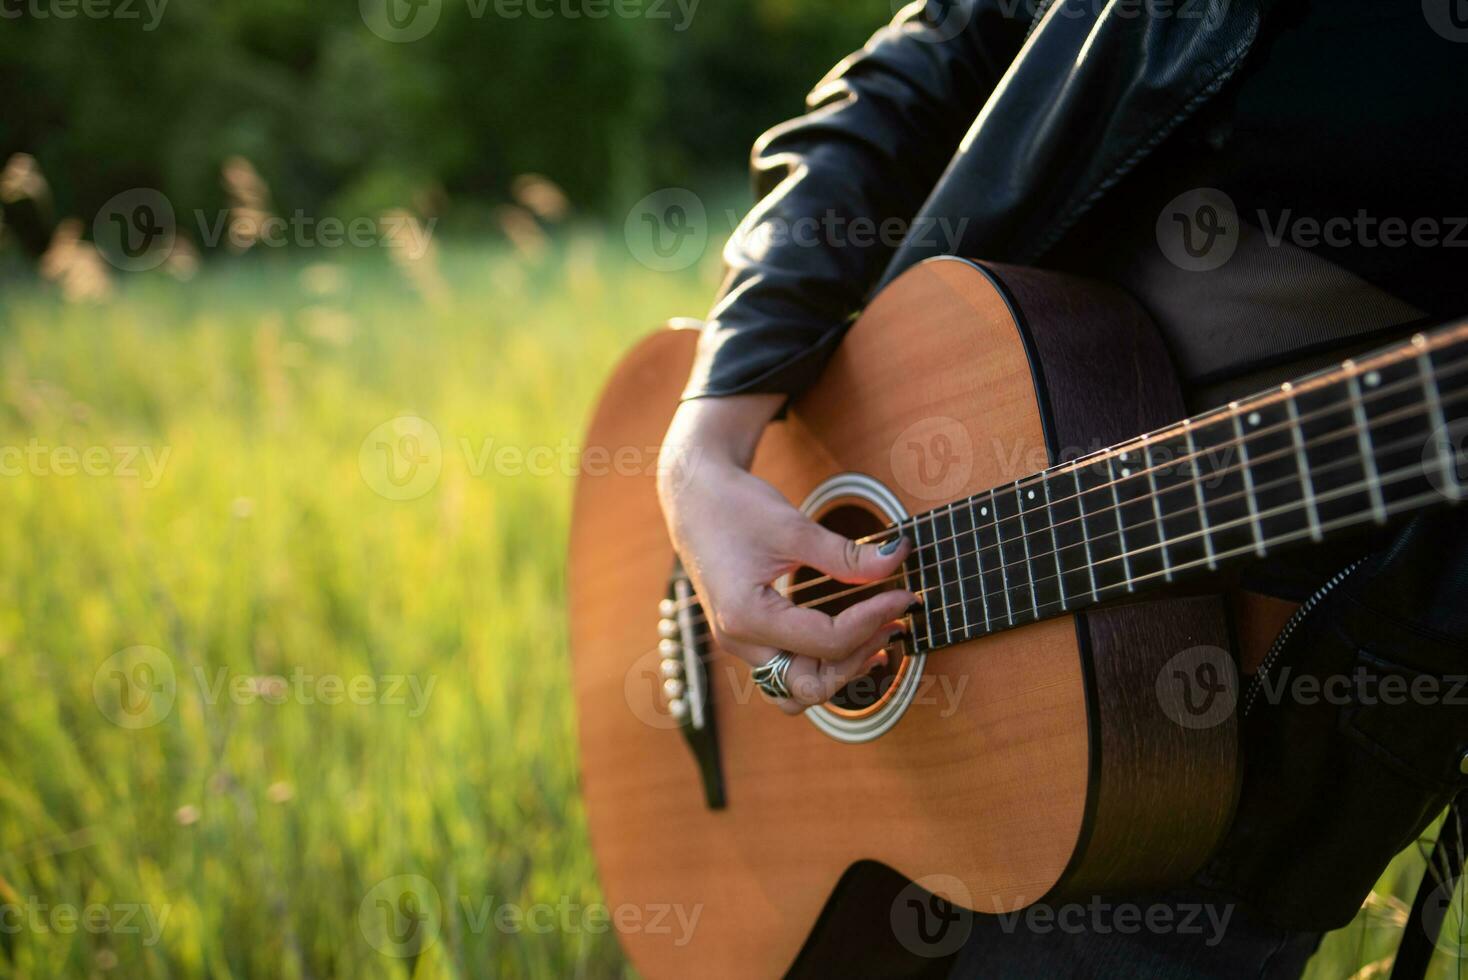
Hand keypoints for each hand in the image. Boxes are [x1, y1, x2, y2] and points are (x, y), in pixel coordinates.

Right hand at [658, 394, 914, 713]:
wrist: (694, 499)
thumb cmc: (733, 507)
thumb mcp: (793, 526)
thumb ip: (845, 554)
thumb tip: (897, 560)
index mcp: (746, 616)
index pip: (827, 641)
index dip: (873, 619)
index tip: (903, 595)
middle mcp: (740, 642)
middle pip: (809, 685)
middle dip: (858, 659)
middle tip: (894, 621)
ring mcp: (742, 645)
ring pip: (797, 692)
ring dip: (840, 674)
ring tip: (879, 641)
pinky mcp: (749, 639)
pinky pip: (789, 673)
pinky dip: (823, 666)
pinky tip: (855, 642)